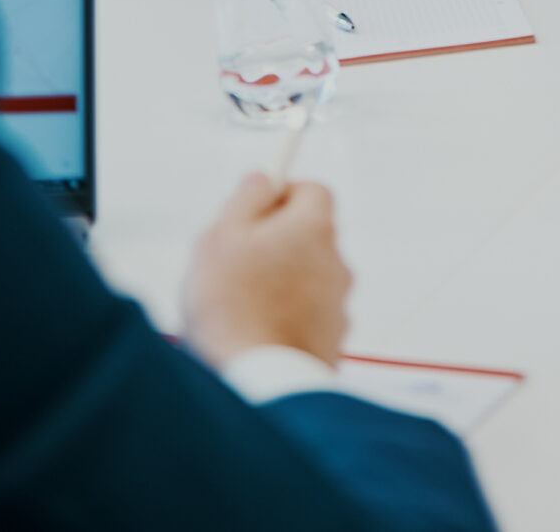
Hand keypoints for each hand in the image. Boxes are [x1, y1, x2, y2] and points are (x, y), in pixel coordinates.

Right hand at [180, 173, 350, 367]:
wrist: (260, 380)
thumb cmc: (233, 307)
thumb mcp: (222, 235)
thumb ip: (247, 198)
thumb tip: (264, 179)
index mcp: (313, 228)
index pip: (313, 190)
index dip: (282, 194)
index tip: (255, 208)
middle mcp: (336, 262)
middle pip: (309, 236)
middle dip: (276, 242)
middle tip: (236, 260)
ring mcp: (337, 305)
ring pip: (307, 278)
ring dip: (281, 282)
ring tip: (240, 305)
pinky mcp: (332, 342)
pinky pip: (308, 317)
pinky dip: (287, 318)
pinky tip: (255, 333)